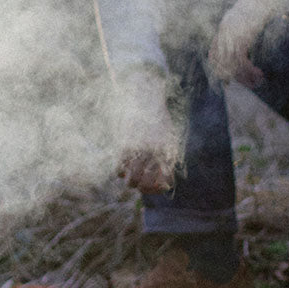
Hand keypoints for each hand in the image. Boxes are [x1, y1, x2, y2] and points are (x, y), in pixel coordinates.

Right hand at [115, 70, 178, 193]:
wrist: (145, 98)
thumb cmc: (158, 120)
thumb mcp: (168, 139)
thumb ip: (167, 160)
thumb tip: (165, 184)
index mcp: (167, 154)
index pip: (163, 182)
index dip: (158, 189)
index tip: (156, 187)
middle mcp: (154, 155)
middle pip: (146, 185)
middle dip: (143, 189)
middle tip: (140, 185)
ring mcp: (138, 151)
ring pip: (131, 180)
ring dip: (131, 182)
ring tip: (131, 177)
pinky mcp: (124, 146)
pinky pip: (119, 168)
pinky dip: (120, 171)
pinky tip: (123, 166)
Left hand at [208, 0, 276, 87]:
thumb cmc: (264, 5)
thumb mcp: (250, 19)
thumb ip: (246, 31)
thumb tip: (250, 46)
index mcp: (223, 28)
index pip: (213, 55)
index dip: (220, 70)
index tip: (232, 80)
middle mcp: (223, 32)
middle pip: (220, 63)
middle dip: (233, 77)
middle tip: (250, 83)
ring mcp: (230, 34)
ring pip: (230, 64)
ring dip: (244, 77)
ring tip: (258, 80)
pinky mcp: (240, 36)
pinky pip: (240, 61)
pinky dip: (248, 71)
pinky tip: (260, 74)